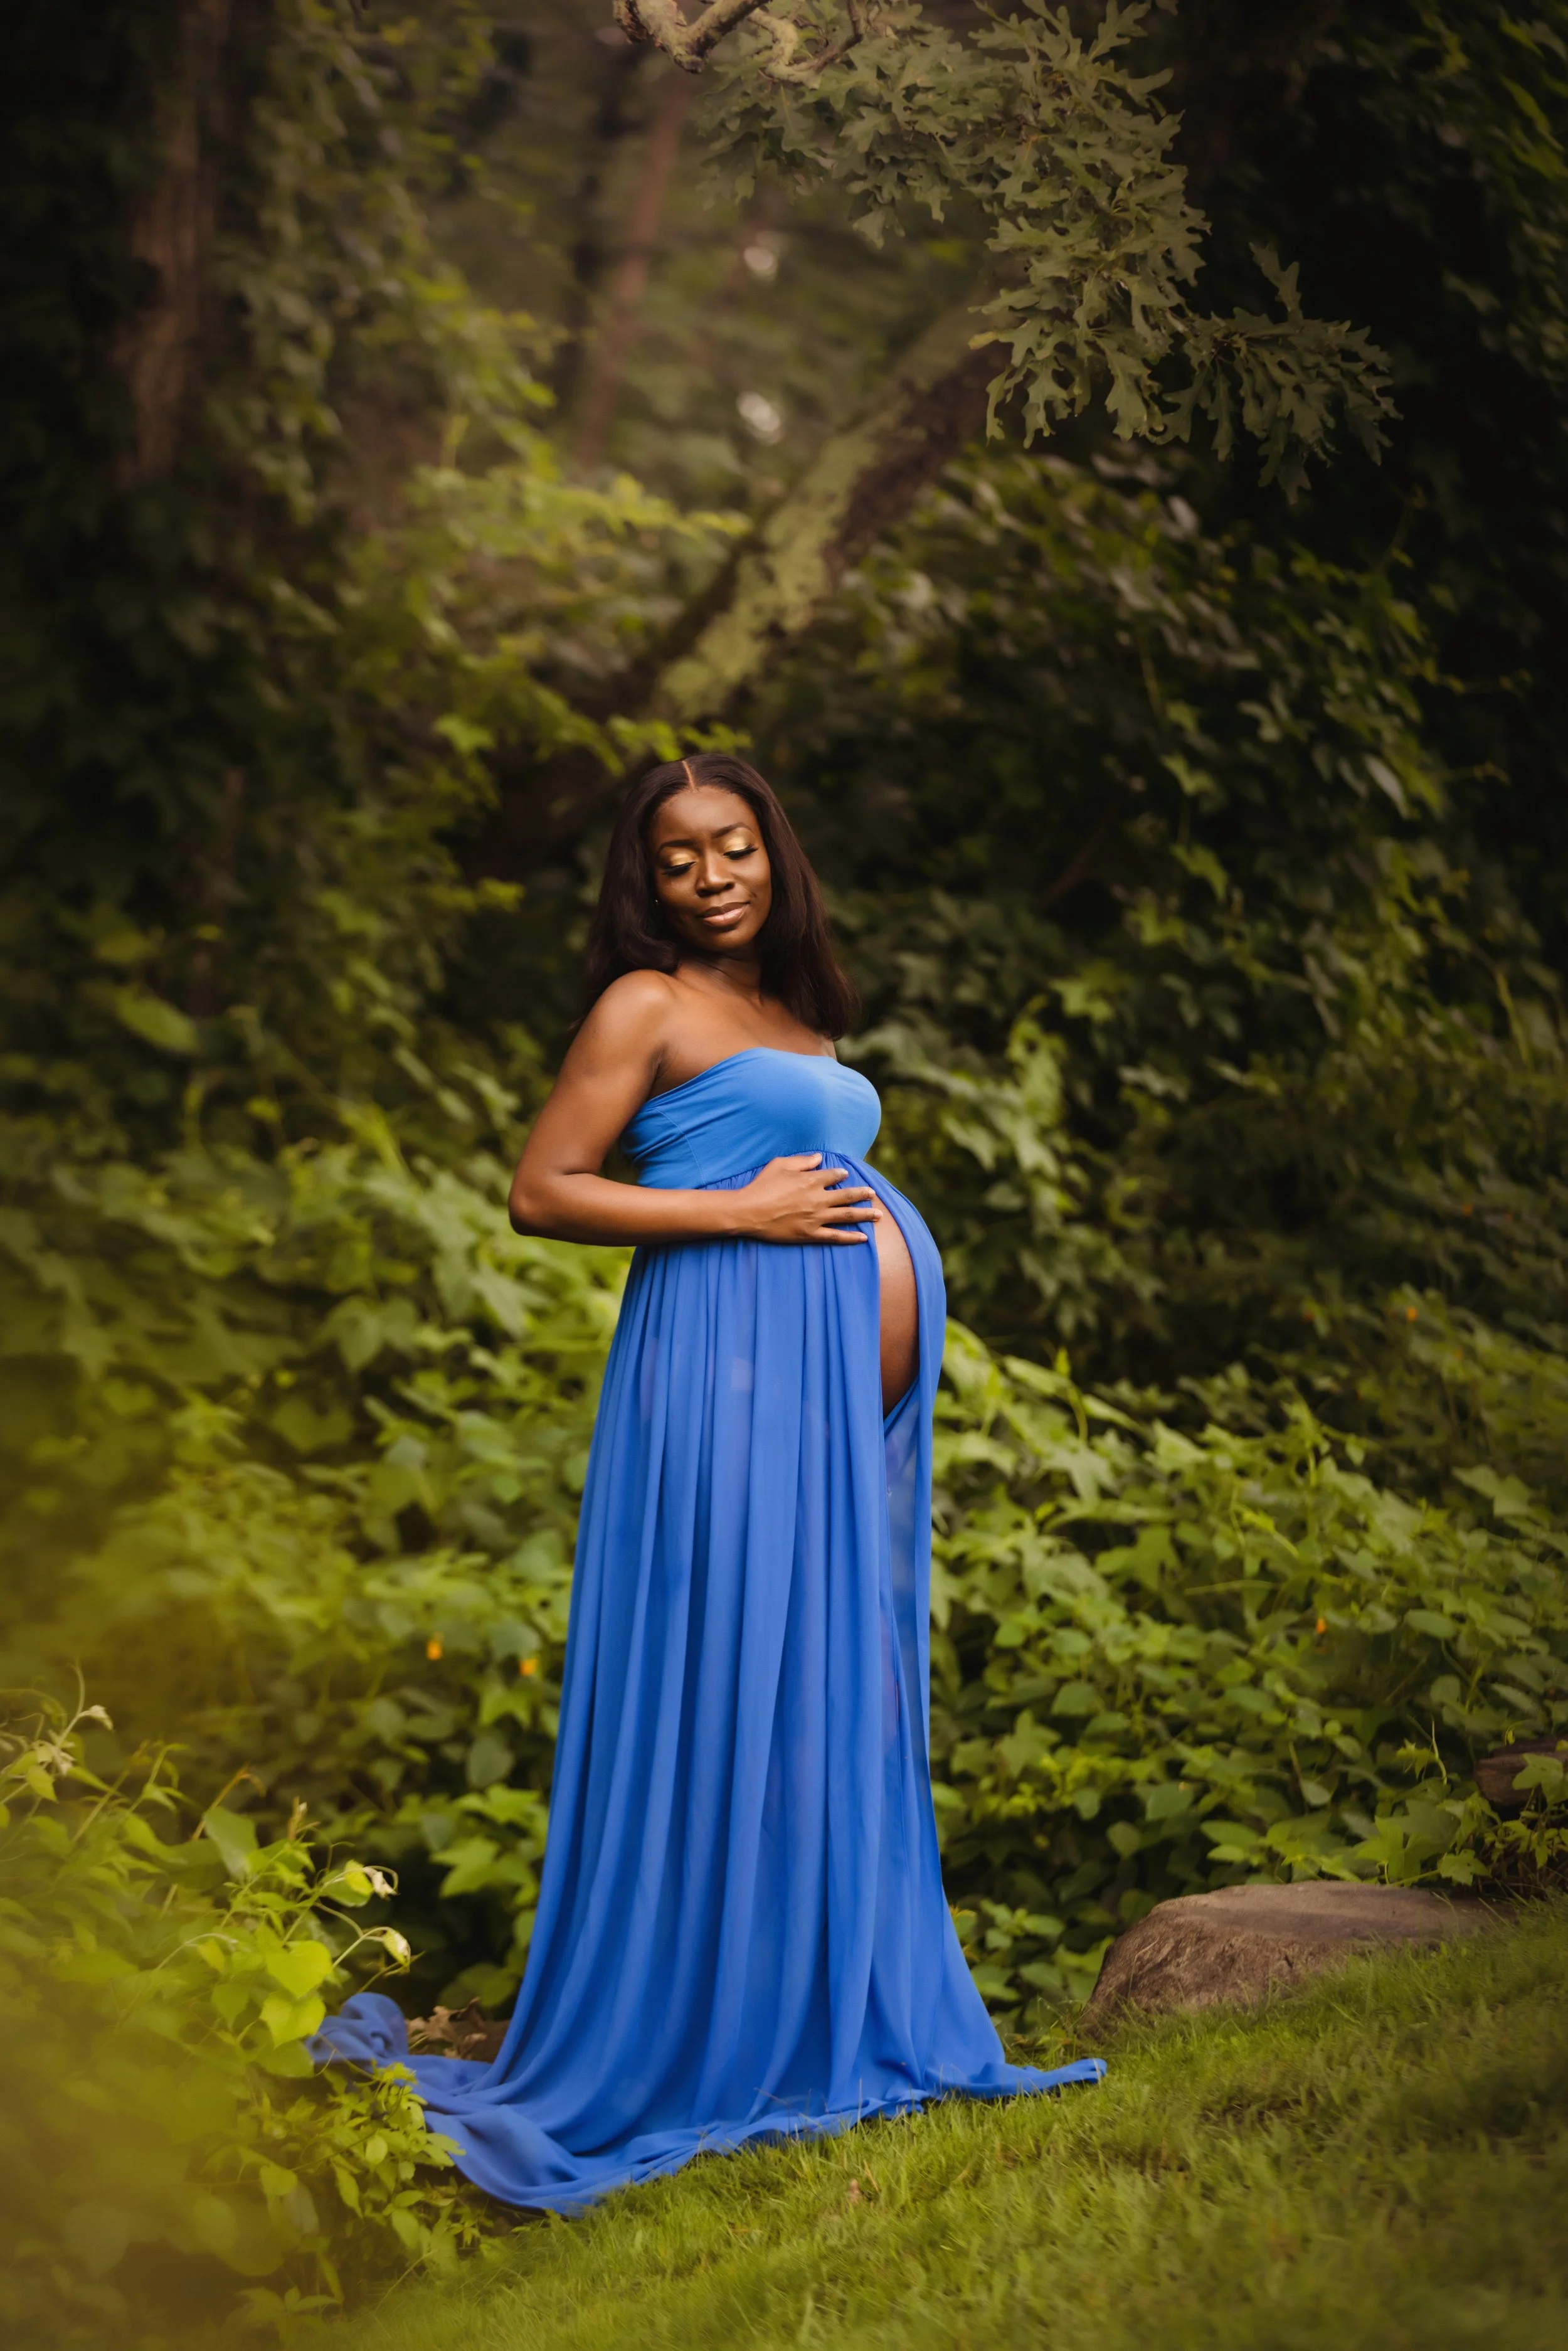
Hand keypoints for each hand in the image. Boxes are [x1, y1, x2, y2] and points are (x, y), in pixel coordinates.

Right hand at [731, 1154, 881, 1244]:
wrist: (748, 1211)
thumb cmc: (761, 1186)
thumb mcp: (780, 1165)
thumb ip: (802, 1161)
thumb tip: (819, 1157)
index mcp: (810, 1180)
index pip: (833, 1176)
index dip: (841, 1175)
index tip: (846, 1175)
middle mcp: (817, 1198)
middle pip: (847, 1196)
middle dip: (863, 1194)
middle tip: (874, 1194)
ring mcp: (815, 1217)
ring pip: (847, 1216)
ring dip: (865, 1215)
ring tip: (879, 1215)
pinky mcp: (810, 1234)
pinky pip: (835, 1236)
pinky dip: (851, 1237)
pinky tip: (864, 1237)